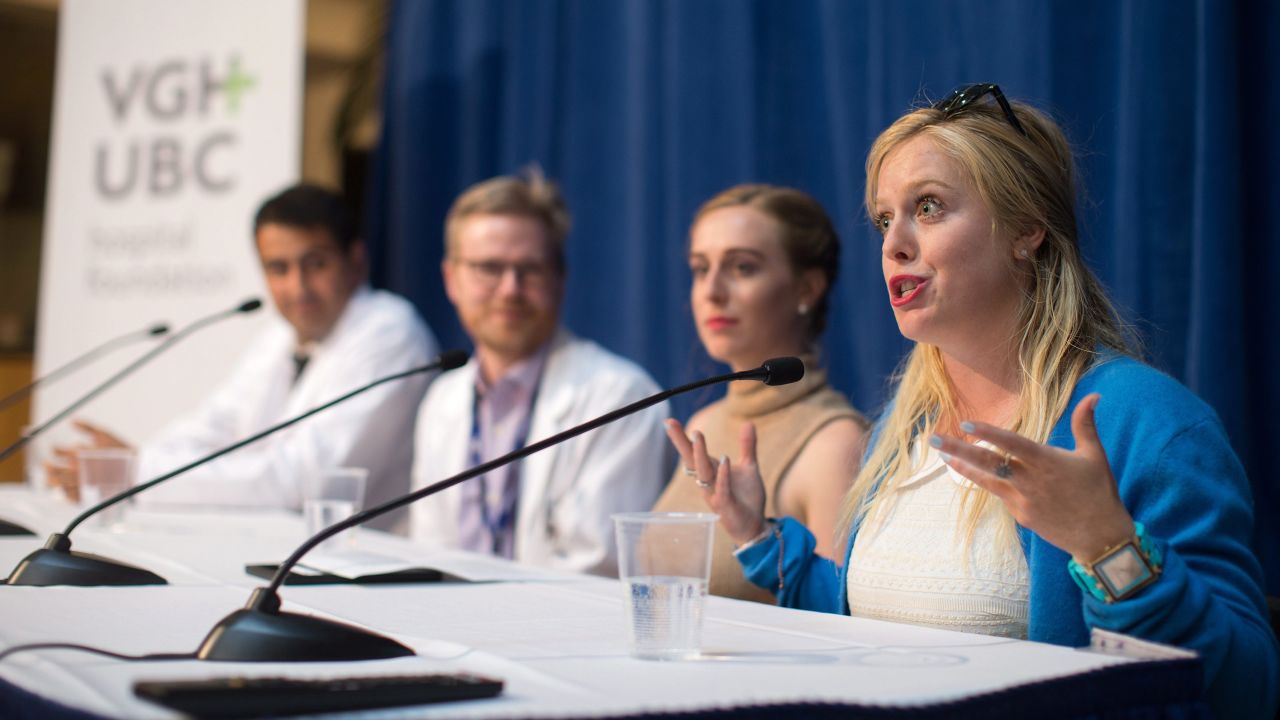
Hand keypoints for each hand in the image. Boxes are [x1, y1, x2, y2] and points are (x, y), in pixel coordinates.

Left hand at [42, 419, 131, 502]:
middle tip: (46, 465)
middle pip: (54, 471)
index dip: (55, 450)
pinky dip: (66, 493)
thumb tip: (73, 420)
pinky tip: (66, 490)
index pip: (58, 452)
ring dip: (54, 481)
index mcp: (80, 456)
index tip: (54, 448)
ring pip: (60, 486)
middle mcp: (78, 471)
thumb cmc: (123, 453)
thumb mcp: (106, 435)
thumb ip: (87, 427)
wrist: (138, 472)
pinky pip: (72, 498)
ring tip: (52, 479)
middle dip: (49, 468)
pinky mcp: (90, 497)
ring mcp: (83, 485)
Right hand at [665, 419, 766, 544]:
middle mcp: (707, 482)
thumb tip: (748, 422)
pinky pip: (722, 488)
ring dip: (700, 455)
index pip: (693, 452)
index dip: (681, 438)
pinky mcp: (726, 505)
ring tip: (697, 436)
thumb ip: (747, 446)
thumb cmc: (747, 497)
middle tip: (670, 424)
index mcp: (711, 471)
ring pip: (703, 473)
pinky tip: (724, 459)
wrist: (754, 524)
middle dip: (681, 443)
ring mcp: (714, 494)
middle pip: (691, 460)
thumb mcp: (749, 467)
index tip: (669, 421)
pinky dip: (722, 474)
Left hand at [930, 394, 1133, 560]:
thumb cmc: (1100, 492)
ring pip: (987, 481)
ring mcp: (1023, 500)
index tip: (966, 423)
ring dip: (963, 468)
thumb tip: (1094, 395)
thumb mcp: (1095, 455)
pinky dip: (988, 483)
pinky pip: (1001, 495)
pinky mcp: (1020, 515)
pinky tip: (975, 474)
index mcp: (1047, 462)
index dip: (989, 433)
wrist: (1101, 538)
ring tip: (943, 457)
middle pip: (989, 462)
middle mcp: (1030, 481)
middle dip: (960, 450)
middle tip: (935, 440)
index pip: (1012, 443)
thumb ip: (1085, 424)